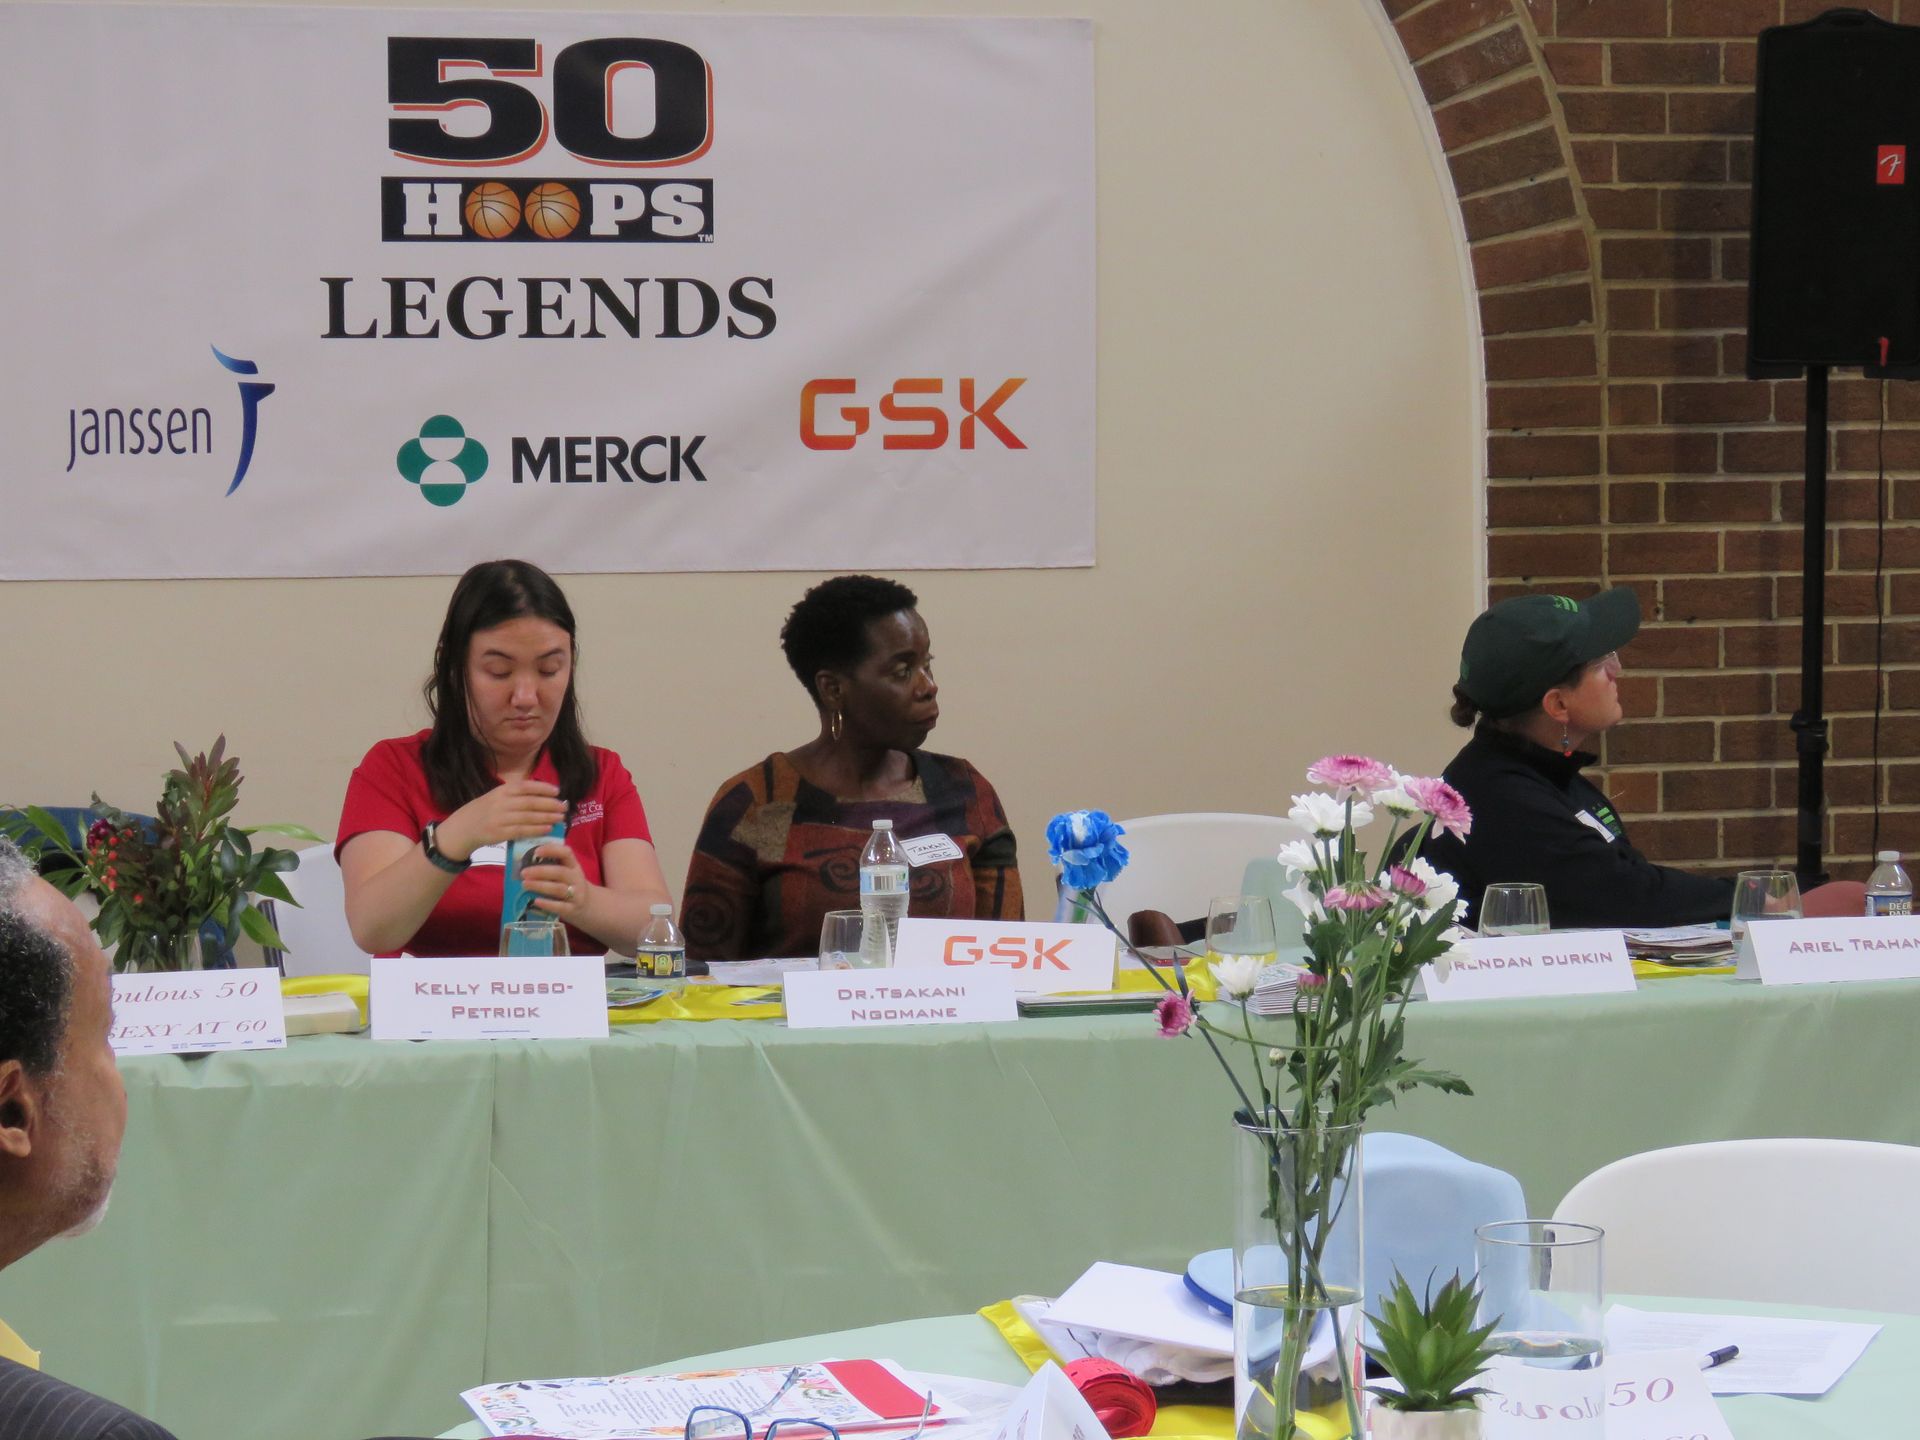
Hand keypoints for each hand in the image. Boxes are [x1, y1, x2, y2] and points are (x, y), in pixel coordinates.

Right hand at [438, 779, 567, 860]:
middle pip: (530, 802)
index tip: (557, 791)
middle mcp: (500, 803)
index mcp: (501, 791)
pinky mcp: (498, 833)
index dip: (543, 788)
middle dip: (550, 804)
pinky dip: (536, 829)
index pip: (525, 786)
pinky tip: (547, 829)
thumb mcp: (496, 797)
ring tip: (560, 818)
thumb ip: (515, 796)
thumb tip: (542, 796)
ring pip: (528, 817)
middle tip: (564, 807)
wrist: (462, 828)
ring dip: (547, 817)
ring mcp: (499, 818)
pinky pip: (521, 830)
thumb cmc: (484, 812)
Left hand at [523, 842, 589, 920]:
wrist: (589, 905)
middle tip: (523, 873)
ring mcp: (576, 894)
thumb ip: (551, 866)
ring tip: (525, 885)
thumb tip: (524, 860)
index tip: (536, 851)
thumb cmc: (570, 885)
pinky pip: (560, 907)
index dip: (552, 850)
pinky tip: (535, 901)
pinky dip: (547, 904)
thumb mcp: (567, 873)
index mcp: (573, 866)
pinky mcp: (572, 909)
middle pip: (560, 872)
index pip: (566, 853)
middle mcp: (576, 878)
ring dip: (540, 886)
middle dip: (540, 871)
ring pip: (558, 889)